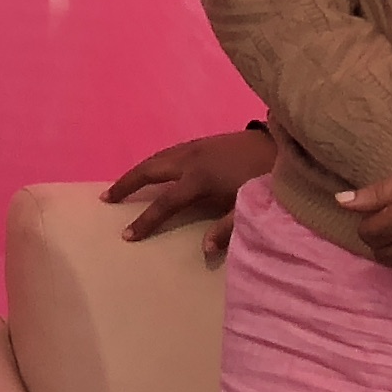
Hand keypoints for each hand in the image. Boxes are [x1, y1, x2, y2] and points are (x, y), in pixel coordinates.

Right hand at [104, 129, 277, 258]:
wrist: (285, 143)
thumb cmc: (268, 177)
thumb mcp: (250, 205)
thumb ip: (226, 228)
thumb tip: (203, 249)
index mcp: (199, 179)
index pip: (164, 203)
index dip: (145, 220)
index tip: (127, 235)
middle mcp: (190, 159)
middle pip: (149, 170)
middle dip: (127, 184)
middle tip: (107, 197)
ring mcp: (196, 147)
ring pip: (158, 157)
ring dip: (139, 171)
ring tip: (125, 183)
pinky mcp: (204, 141)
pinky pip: (169, 152)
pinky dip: (155, 162)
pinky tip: (156, 168)